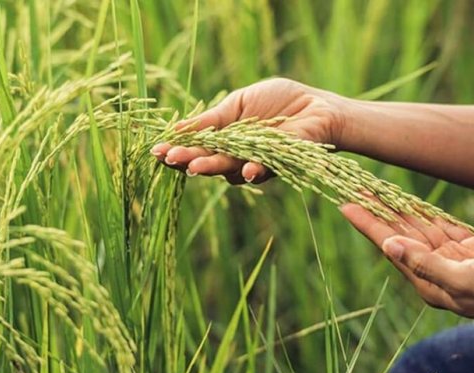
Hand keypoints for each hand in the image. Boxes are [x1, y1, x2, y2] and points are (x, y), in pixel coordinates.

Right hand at [150, 78, 345, 183]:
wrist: (316, 106)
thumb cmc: (278, 101)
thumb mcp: (239, 103)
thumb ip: (212, 119)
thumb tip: (177, 128)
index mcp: (224, 139)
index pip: (196, 147)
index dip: (177, 150)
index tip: (157, 150)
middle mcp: (236, 156)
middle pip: (208, 161)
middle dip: (188, 161)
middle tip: (171, 159)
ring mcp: (255, 162)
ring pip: (230, 170)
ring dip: (213, 167)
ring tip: (195, 166)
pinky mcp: (278, 164)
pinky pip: (262, 170)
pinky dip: (253, 170)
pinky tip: (245, 170)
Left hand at [340, 203, 473, 343]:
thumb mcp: (462, 281)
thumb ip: (425, 264)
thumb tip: (389, 246)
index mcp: (425, 280)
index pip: (388, 245)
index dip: (367, 223)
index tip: (346, 204)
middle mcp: (431, 267)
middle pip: (397, 232)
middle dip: (376, 211)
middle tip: (355, 188)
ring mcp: (448, 258)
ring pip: (416, 226)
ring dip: (396, 208)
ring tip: (375, 189)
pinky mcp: (466, 249)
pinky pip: (438, 225)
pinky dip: (423, 211)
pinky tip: (407, 201)